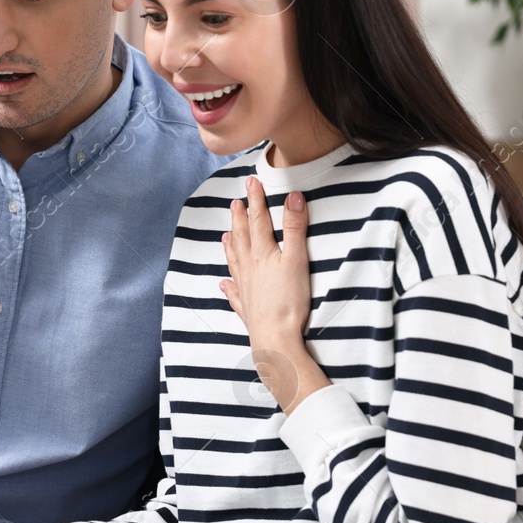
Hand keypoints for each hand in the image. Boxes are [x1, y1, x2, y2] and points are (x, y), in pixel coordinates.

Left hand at [219, 176, 328, 413]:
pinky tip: (224, 284)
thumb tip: (294, 196)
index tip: (252, 182)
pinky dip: (229, 286)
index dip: (256, 200)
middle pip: (242, 238)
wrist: (275, 339)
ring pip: (235, 262)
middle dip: (240, 218)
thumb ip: (296, 228)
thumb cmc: (288, 300)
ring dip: (231, 246)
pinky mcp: (248, 307)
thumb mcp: (297, 259)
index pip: (257, 220)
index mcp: (262, 254)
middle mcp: (249, 268)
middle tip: (235, 203)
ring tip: (225, 236)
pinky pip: (235, 293)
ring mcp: (246, 288)